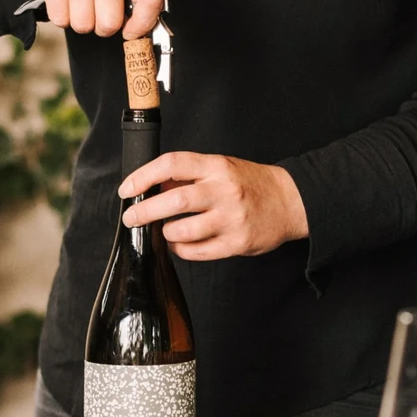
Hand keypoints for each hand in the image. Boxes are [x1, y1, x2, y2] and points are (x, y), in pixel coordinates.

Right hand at [24, 0, 163, 38]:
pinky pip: (61, 20)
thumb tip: (141, 30)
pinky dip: (63, 17)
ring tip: (81, 2)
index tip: (132, 31)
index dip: (144, 23)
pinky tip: (66, 0)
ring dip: (82, 21)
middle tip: (98, 10)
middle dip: (103, 26)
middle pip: (109, 25)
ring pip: (83, 26)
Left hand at [119, 153, 308, 259]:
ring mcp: (231, 218)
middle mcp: (223, 190)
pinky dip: (182, 249)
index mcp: (217, 166)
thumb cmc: (249, 184)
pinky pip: (198, 252)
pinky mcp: (237, 243)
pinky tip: (181, 244)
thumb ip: (189, 177)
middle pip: (173, 201)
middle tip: (131, 218)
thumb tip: (150, 188)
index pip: (171, 164)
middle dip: (144, 211)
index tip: (127, 189)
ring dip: (166, 233)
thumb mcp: (221, 168)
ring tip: (165, 231)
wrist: (290, 201)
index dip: (143, 176)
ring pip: (183, 230)